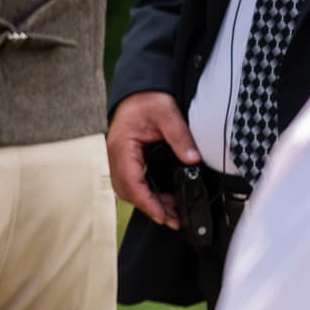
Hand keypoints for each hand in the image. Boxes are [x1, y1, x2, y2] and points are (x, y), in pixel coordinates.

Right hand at [107, 89, 195, 228]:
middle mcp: (116, 155)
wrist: (140, 89)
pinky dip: (147, 193)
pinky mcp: (127, 159)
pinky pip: (133, 182)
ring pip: (129, 189)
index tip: (165, 216)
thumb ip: (180, 137)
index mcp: (122, 147)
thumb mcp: (167, 113)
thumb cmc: (148, 99)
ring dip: (149, 202)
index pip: (131, 183)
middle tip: (175, 219)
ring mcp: (120, 158)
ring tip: (173, 211)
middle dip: (150, 208)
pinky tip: (164, 197)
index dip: (148, 203)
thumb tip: (192, 160)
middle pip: (127, 191)